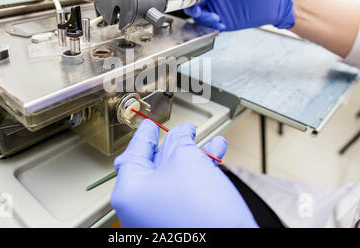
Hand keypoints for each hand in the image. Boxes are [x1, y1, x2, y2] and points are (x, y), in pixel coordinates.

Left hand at [110, 119, 257, 227]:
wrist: (229, 242)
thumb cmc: (199, 212)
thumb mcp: (186, 160)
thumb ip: (180, 141)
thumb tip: (182, 134)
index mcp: (130, 192)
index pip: (134, 154)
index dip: (145, 134)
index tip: (149, 125)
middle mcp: (141, 208)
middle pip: (156, 166)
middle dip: (176, 144)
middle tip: (184, 131)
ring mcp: (160, 219)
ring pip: (177, 178)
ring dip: (196, 156)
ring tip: (212, 143)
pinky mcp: (181, 224)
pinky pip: (188, 192)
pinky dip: (201, 174)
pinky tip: (216, 158)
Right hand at [184, 0, 294, 30]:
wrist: (280, 2)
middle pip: (195, 4)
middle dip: (193, 8)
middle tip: (198, 10)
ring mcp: (222, 10)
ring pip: (202, 16)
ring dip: (204, 18)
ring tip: (215, 17)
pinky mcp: (228, 22)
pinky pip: (213, 26)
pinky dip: (212, 26)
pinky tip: (220, 23)